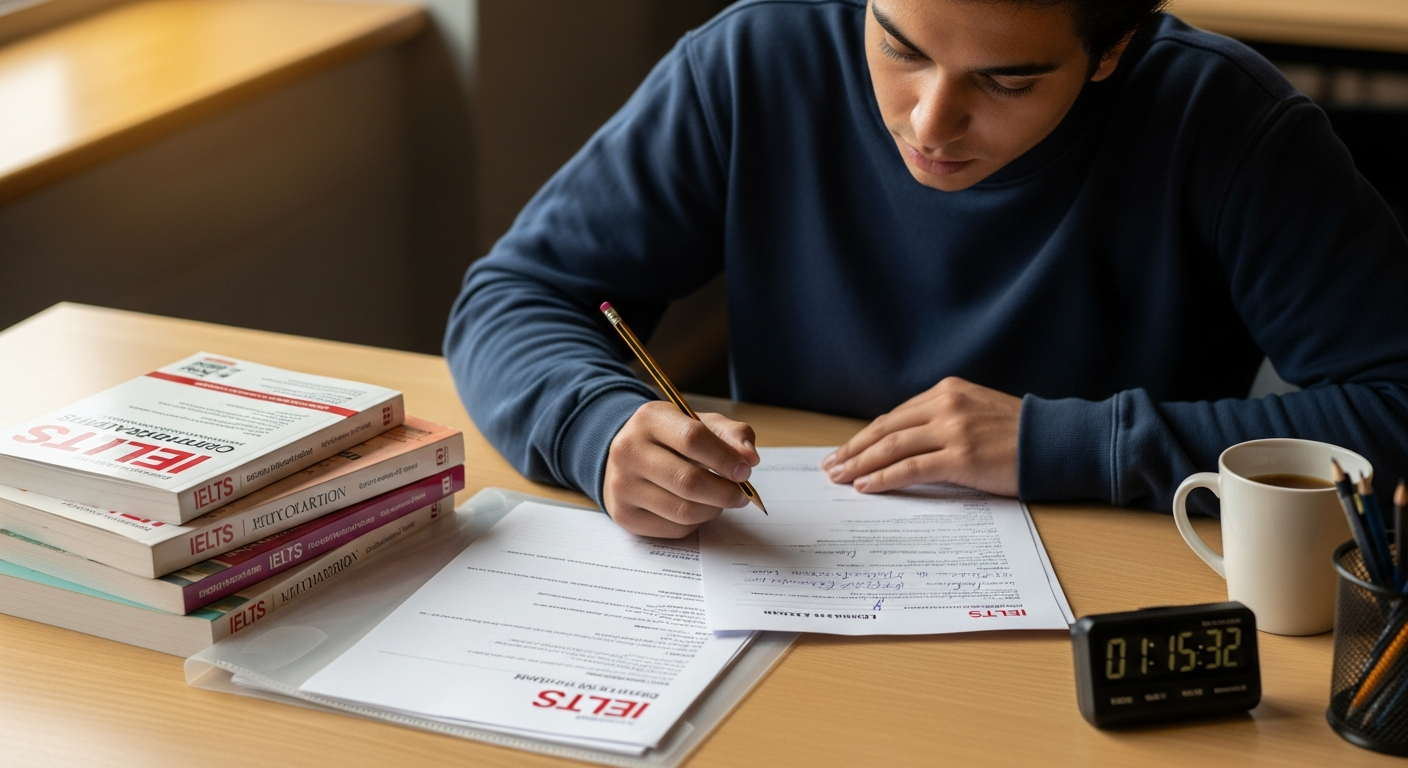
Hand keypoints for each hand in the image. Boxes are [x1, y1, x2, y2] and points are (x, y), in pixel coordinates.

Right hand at [602, 401, 759, 537]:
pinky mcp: (624, 514)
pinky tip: (697, 508)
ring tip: (719, 500)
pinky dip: (696, 523)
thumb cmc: (671, 438)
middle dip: (725, 492)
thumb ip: (731, 434)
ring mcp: (622, 485)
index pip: (692, 439)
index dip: (725, 458)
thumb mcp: (700, 423)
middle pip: (688, 481)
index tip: (745, 471)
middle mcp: (629, 450)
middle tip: (741, 494)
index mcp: (650, 419)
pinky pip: (674, 529)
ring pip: (683, 511)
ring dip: (713, 509)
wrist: (628, 454)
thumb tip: (750, 458)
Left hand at [822, 377, 1019, 495]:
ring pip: (892, 447)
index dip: (866, 436)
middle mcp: (945, 405)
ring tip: (840, 478)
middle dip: (853, 449)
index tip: (845, 450)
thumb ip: (943, 419)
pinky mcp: (961, 456)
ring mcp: (953, 429)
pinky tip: (866, 486)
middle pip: (886, 429)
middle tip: (830, 466)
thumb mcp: (976, 411)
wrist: (1057, 442)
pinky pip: (911, 468)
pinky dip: (884, 478)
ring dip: (860, 464)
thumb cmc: (1020, 434)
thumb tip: (905, 444)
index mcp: (947, 391)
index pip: (895, 416)